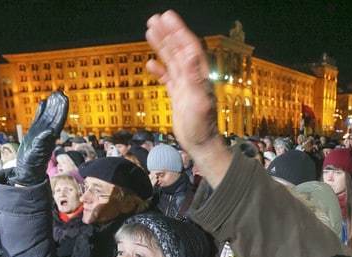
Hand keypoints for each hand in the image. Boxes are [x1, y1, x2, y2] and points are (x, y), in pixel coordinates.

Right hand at [8, 92, 67, 185]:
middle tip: (60, 93)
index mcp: (51, 137)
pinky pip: (38, 119)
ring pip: (47, 116)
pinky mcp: (34, 133)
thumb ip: (42, 142)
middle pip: (54, 116)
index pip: (58, 121)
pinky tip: (43, 103)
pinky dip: (41, 111)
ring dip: (51, 106)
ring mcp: (41, 132)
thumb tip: (50, 132)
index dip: (61, 110)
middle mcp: (48, 133)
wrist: (27, 170)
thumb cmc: (33, 164)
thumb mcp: (37, 153)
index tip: (64, 99)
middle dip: (57, 105)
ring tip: (54, 94)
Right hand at [146, 11, 229, 187]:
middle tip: (156, 18)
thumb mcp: (198, 101)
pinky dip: (159, 70)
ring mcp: (185, 87)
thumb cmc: (202, 127)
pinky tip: (149, 64)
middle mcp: (193, 78)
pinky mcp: (179, 97)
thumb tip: (190, 54)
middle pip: (179, 50)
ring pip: (172, 61)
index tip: (168, 16)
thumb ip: (194, 77)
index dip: (179, 31)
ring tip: (150, 30)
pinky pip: (167, 79)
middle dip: (168, 33)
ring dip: (162, 46)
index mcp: (199, 76)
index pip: (189, 47)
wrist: (201, 145)